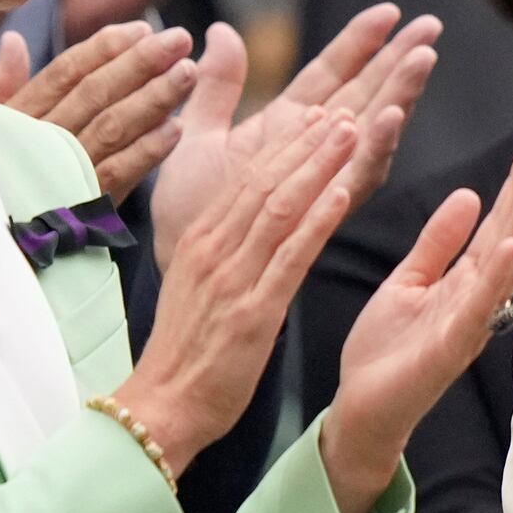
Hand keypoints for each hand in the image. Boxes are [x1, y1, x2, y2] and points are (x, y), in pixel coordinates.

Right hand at [0, 19, 197, 198]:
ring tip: (188, 73)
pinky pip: (119, 174)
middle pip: (95, 93)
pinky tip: (177, 129)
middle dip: (140, 62)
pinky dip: (148, 151)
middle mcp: (40, 141)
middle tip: (179, 39)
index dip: (104, 47)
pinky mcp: (84, 209)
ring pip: (113, 128)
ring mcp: (63, 174)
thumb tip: (13, 41)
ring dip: (154, 98)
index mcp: (19, 117)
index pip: (66, 72)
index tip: (141, 28)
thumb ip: (2, 87)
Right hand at [112, 23, 358, 467]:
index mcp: (200, 238)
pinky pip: (288, 256)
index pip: (247, 177)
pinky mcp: (252, 311)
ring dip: (319, 164)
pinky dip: (317, 219)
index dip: (286, 142)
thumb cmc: (184, 348)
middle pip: (266, 179)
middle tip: (346, 106)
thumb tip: (238, 210)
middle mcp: (214, 248)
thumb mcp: (193, 279)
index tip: (318, 113)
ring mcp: (232, 277)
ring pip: (281, 206)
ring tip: (352, 130)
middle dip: (309, 140)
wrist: (160, 406)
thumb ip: (218, 238)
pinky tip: (342, 191)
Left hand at [147, 3, 438, 267]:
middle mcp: (313, 152)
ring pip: (371, 132)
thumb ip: (217, 87)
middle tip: (431, 28)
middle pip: (366, 96)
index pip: (332, 75)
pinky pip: (354, 177)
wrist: (177, 266)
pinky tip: (390, 119)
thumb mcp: (196, 136)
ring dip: (398, 96)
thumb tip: (220, 32)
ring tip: (420, 62)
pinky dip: (374, 146)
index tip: (390, 12)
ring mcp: (321, 181)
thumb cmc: (187, 212)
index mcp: (286, 128)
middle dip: (398, 61)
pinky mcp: (320, 211)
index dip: (360, 43)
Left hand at [320, 138, 512, 512]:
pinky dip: (494, 278)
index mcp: (462, 282)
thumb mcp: (408, 281)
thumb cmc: (386, 350)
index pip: (493, 225)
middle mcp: (474, 300)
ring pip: (500, 269)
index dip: (512, 187)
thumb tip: (469, 194)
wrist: (360, 409)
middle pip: (505, 238)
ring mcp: (466, 325)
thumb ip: (438, 243)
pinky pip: (476, 309)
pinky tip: (508, 248)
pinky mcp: (449, 349)